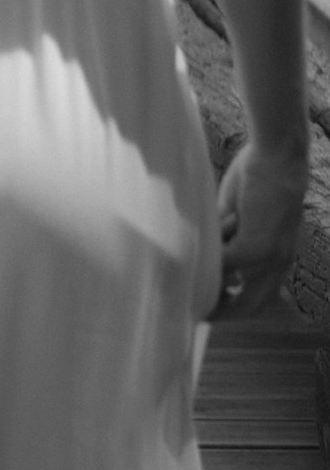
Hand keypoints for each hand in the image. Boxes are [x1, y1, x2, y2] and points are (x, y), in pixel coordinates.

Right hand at [213, 136, 310, 322]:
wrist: (277, 157)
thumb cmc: (258, 178)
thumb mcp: (239, 217)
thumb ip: (227, 239)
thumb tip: (201, 253)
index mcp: (278, 257)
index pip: (259, 296)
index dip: (233, 305)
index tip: (209, 303)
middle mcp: (279, 264)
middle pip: (252, 306)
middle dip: (223, 312)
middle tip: (196, 309)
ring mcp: (270, 259)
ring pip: (238, 292)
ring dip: (214, 289)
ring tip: (189, 283)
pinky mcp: (256, 248)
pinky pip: (225, 263)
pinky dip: (211, 253)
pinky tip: (204, 239)